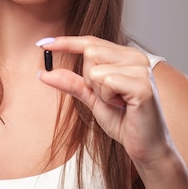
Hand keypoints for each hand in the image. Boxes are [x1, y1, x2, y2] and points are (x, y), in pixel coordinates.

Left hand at [38, 36, 172, 165]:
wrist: (145, 146)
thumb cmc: (123, 120)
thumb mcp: (91, 98)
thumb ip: (71, 83)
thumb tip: (44, 73)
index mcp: (126, 56)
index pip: (91, 42)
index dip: (66, 42)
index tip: (42, 43)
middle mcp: (136, 57)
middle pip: (90, 52)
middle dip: (89, 79)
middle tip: (109, 97)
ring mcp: (142, 69)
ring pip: (95, 69)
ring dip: (99, 91)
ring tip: (118, 103)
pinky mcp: (142, 84)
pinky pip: (106, 82)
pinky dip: (107, 98)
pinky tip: (124, 106)